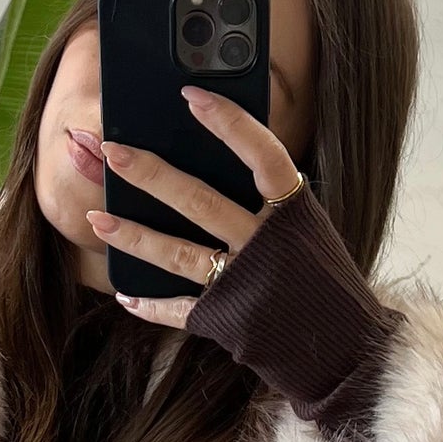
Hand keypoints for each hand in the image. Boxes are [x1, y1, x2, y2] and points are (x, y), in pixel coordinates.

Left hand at [85, 85, 302, 330]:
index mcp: (296, 214)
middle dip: (152, 175)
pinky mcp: (228, 320)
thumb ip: (269, 199)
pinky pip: (181, 311)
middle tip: (112, 150)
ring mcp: (244, 284)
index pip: (264, 157)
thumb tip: (215, 158)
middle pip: (202, 202)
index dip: (230, 124)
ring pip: (180, 254)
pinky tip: (125, 295)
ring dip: (135, 235)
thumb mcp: (306, 228)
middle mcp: (267, 246)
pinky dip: (151, 305)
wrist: (345, 346)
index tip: (192, 95)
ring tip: (97, 217)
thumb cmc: (321, 277)